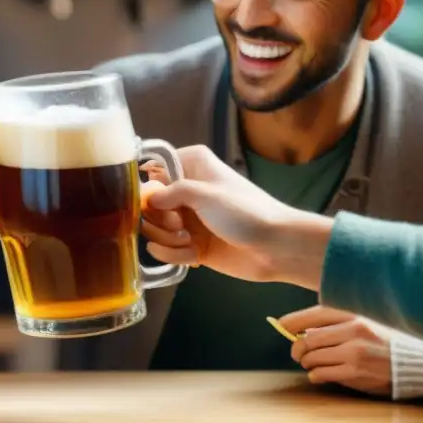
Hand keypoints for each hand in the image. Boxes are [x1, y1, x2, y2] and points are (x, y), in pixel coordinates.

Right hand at [139, 145, 331, 287]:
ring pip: (154, 229)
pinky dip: (175, 255)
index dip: (149, 188)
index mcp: (192, 166)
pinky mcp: (190, 246)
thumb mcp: (205, 193)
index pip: (153, 170)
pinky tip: (195, 256)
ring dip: (167, 239)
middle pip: (148, 204)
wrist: (276, 248)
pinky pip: (166, 250)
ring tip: (189, 242)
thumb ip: (170, 192)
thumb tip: (146, 199)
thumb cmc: (245, 212)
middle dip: (159, 219)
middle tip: (179, 224)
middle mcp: (186, 190)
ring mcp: (187, 219)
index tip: (157, 202)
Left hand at [280, 305, 392, 396]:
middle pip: (308, 338)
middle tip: (297, 353)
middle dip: (297, 347)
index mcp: (354, 314)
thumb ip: (336, 323)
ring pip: (312, 357)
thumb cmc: (384, 342)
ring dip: (307, 362)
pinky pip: (320, 373)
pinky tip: (320, 374)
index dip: (293, 320)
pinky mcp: (355, 372)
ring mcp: (354, 352)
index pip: (314, 313)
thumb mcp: (363, 322)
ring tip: (312, 363)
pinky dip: (315, 375)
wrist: (415, 364)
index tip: (282, 325)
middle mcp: (353, 330)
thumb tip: (301, 329)